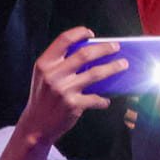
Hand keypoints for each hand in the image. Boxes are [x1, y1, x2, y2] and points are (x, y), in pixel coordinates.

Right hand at [14, 27, 123, 145]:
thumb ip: (59, 63)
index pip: (64, 40)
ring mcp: (64, 90)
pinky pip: (96, 98)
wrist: (36, 125)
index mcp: (45, 64)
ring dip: (113, 67)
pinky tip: (106, 100)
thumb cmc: (43, 98)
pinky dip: (103, 99)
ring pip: (96, 73)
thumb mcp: (44, 76)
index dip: (79, 33)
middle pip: (85, 54)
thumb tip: (90, 52)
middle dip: (104, 48)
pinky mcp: (73, 105)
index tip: (91, 34)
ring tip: (123, 65)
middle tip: (116, 47)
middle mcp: (54, 75)